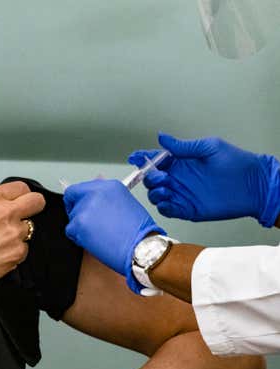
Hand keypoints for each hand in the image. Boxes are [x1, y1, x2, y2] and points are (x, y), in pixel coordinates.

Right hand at [0, 181, 45, 298]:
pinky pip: (24, 248)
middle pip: (37, 201)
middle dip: (33, 206)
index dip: (20, 195)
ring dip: (18, 233)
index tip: (19, 200)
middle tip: (24, 214)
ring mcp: (15, 233)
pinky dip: (14, 251)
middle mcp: (6, 212)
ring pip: (29, 228)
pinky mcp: (18, 252)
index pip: (21, 187)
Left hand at [63, 179, 164, 293]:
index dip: (80, 199)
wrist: (142, 248)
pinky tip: (95, 240)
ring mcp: (86, 208)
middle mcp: (96, 192)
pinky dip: (79, 238)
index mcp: (108, 186)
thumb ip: (106, 195)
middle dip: (78, 212)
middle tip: (92, 224)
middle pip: (72, 199)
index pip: (80, 188)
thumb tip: (96, 180)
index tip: (82, 206)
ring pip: (72, 217)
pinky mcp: (80, 224)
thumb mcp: (124, 204)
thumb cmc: (138, 231)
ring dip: (81, 227)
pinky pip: (70, 230)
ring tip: (100, 234)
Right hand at [129, 133, 279, 226]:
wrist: (254, 185)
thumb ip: (183, 146)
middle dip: (149, 177)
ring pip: (156, 195)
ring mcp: (182, 194)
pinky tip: (167, 200)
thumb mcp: (208, 147)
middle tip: (159, 176)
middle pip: (151, 180)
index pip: (155, 160)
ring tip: (166, 188)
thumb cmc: (236, 162)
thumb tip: (161, 137)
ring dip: (155, 192)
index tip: (135, 157)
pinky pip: (167, 210)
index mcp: (180, 163)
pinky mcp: (187, 209)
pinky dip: (163, 206)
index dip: (142, 158)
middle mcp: (178, 179)